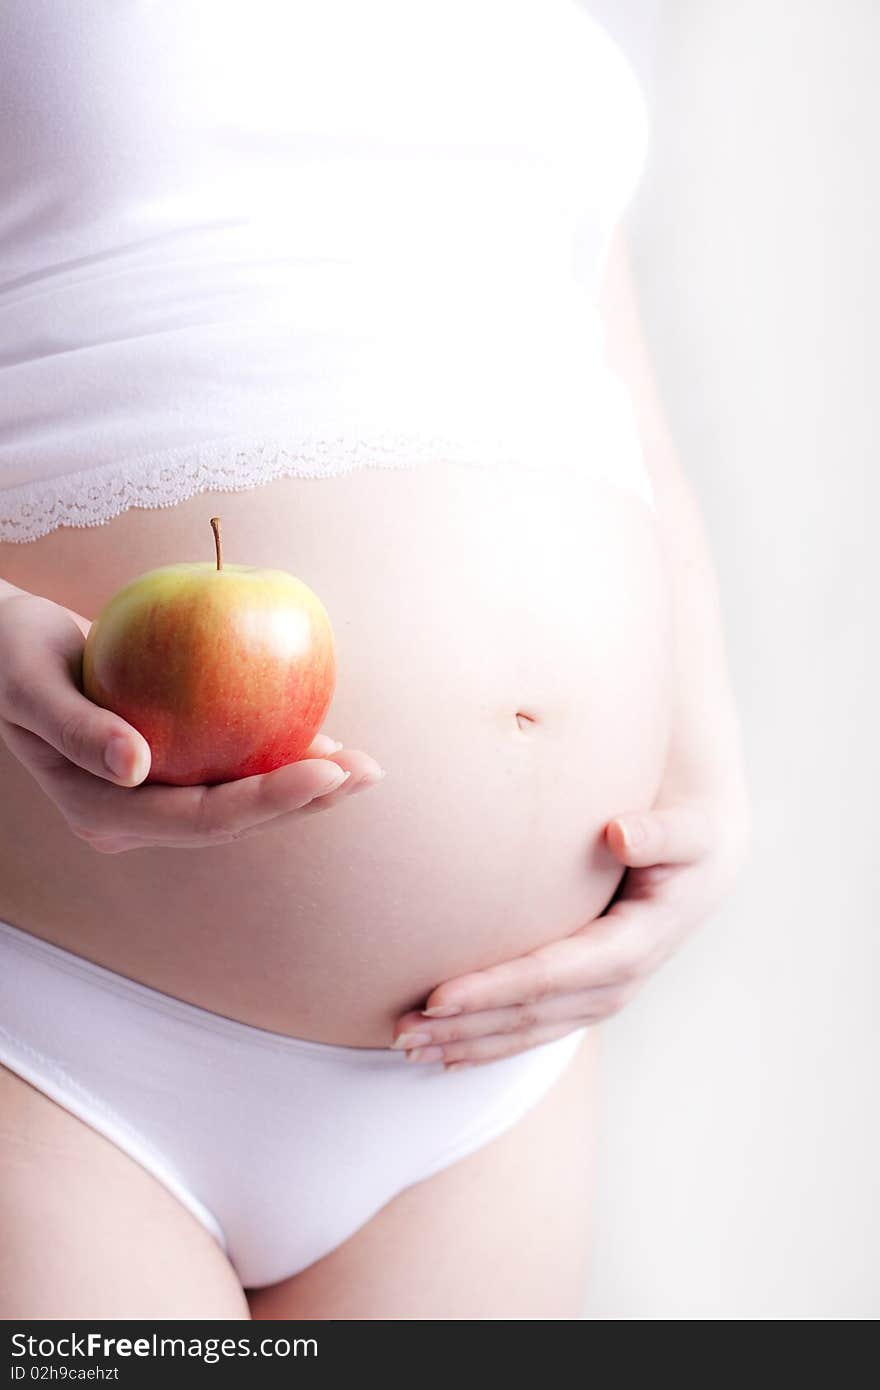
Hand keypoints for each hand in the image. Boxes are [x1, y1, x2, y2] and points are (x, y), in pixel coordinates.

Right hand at [0, 591, 384, 853]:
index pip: (202, 818)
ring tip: (366, 766)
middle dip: (305, 800)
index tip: (327, 769)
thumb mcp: (29, 681)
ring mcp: (155, 794)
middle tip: (369, 771)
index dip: (269, 800)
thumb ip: (77, 728)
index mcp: (103, 810)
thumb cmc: (8, 652)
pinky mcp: (171, 765)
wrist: (2, 644)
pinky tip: (325, 735)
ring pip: (242, 798)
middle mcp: (135, 814)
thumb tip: (137, 768)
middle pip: (235, 819)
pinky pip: (234, 764)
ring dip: (305, 785)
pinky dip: (278, 751)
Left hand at [391, 797, 749, 1066]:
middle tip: (402, 1030)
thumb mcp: (687, 832)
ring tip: (406, 1046)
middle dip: (466, 1027)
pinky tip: (443, 1054)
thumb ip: (659, 833)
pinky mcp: (585, 997)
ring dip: (467, 1043)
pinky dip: (486, 1045)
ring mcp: (601, 997)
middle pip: (532, 1015)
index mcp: (636, 944)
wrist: (703, 867)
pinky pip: (532, 1029)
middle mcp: (617, 982)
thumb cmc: (688, 839)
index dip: (496, 988)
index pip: (555, 973)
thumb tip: (620, 832)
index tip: (439, 996)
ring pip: (527, 1031)